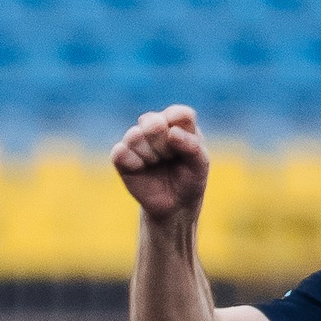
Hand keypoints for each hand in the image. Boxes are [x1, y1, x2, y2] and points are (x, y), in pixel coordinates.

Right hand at [112, 105, 209, 222]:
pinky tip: (141, 168)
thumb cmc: (189, 179)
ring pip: (135, 135)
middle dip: (164, 146)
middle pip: (155, 123)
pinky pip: (120, 151)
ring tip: (156, 163)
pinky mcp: (121, 155)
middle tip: (170, 158)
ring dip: (150, 155)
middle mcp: (154, 125)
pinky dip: (134, 162)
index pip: (178, 114)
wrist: (174, 206)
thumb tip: (171, 132)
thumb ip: (192, 146)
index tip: (187, 148)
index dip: (182, 133)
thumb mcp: (200, 165)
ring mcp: (136, 139)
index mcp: (177, 122)